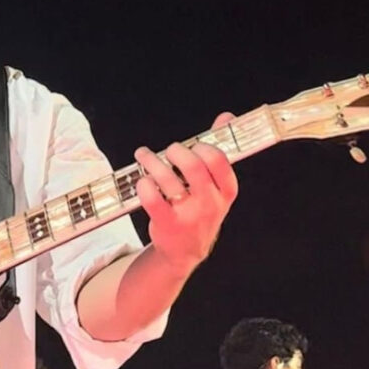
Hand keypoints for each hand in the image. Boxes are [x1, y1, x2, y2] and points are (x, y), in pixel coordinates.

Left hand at [134, 113, 237, 274]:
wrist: (185, 251)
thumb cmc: (200, 210)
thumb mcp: (215, 186)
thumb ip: (218, 151)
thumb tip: (227, 117)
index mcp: (225, 191)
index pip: (219, 160)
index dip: (203, 147)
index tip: (194, 146)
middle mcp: (209, 204)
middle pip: (193, 166)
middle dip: (176, 151)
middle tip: (169, 150)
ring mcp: (188, 215)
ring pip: (167, 179)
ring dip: (151, 161)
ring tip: (144, 156)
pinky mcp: (166, 223)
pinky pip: (151, 198)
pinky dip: (143, 184)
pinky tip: (141, 180)